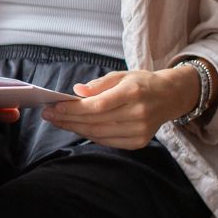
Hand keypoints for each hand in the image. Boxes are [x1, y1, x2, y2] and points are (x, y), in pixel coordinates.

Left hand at [40, 67, 195, 148]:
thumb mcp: (122, 75)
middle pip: (95, 121)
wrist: (170, 97)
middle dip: (68, 119)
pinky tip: (77, 128)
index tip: (54, 106)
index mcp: (133, 92)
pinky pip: (108, 141)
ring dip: (75, 128)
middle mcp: (138, 114)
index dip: (73, 109)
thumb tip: (76, 91)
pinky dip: (90, 135)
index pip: (98, 105)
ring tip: (58, 121)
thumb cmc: (141, 83)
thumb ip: (98, 84)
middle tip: (48, 115)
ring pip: (99, 134)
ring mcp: (140, 131)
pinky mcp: (139, 142)